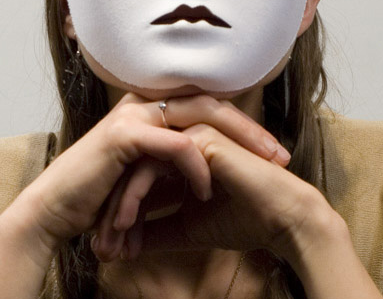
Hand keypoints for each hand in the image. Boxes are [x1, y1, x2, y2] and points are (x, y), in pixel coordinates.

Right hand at [0, 93, 288, 261]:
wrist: (54, 211)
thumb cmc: (98, 196)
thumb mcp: (145, 174)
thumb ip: (172, 164)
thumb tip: (209, 172)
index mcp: (151, 110)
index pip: (207, 106)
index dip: (243, 125)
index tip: (272, 152)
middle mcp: (143, 104)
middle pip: (211, 103)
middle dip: (250, 129)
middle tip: (280, 155)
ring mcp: (133, 116)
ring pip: (199, 116)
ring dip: (235, 141)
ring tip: (261, 166)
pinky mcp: (124, 136)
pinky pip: (174, 145)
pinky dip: (196, 165)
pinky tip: (209, 187)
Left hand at [96, 120, 339, 265]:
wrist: (282, 220)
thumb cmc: (245, 220)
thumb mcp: (189, 229)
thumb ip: (158, 230)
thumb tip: (129, 244)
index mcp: (181, 156)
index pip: (139, 179)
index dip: (122, 215)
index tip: (109, 249)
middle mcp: (183, 139)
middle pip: (131, 170)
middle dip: (113, 212)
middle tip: (101, 249)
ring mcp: (189, 133)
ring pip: (137, 166)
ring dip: (120, 206)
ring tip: (110, 243)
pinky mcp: (197, 139)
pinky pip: (152, 165)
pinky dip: (136, 196)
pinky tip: (130, 225)